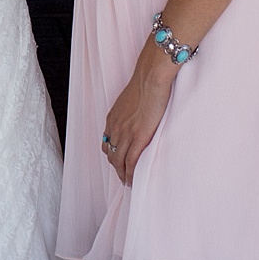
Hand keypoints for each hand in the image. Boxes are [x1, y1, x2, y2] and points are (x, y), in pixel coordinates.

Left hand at [101, 40, 177, 185]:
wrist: (151, 77)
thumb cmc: (145, 83)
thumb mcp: (131, 98)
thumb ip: (130, 109)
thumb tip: (138, 113)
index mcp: (113, 118)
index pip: (108, 142)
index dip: (112, 154)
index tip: (118, 162)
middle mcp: (115, 127)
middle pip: (111, 154)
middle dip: (116, 168)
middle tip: (123, 177)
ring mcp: (126, 133)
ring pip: (119, 161)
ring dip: (122, 174)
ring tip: (128, 182)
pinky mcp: (138, 137)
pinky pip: (131, 161)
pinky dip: (130, 173)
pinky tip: (132, 180)